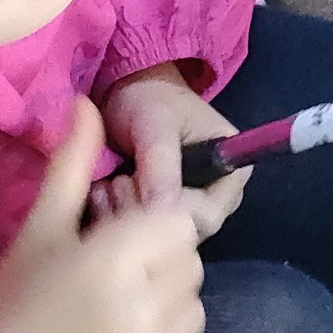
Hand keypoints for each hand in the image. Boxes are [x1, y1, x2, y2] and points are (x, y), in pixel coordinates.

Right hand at [0, 100, 205, 332]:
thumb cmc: (8, 308)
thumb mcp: (39, 231)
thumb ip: (71, 164)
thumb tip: (85, 101)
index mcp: (111, 262)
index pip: (179, 225)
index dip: (153, 228)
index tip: (119, 242)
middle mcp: (138, 314)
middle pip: (191, 266)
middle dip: (161, 265)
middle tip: (113, 280)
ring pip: (193, 312)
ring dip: (165, 309)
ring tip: (114, 317)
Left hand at [96, 64, 249, 242]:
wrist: (125, 91)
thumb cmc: (149, 98)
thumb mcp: (155, 124)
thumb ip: (160, 167)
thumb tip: (162, 213)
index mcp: (231, 173)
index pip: (207, 216)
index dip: (168, 209)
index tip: (132, 182)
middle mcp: (217, 198)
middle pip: (184, 233)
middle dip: (143, 213)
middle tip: (116, 183)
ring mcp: (190, 210)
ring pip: (161, 240)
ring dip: (126, 219)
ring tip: (106, 186)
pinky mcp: (163, 217)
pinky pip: (144, 238)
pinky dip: (118, 222)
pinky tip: (101, 200)